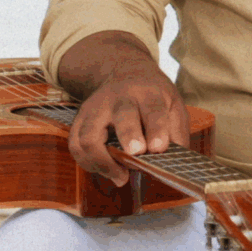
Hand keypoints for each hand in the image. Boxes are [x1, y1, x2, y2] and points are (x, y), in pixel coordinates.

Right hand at [58, 32, 191, 185]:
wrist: (124, 74)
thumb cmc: (152, 97)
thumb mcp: (173, 106)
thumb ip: (176, 134)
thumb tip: (173, 164)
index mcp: (147, 94)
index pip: (153, 110)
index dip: (156, 129)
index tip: (158, 148)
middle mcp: (119, 99)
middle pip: (121, 117)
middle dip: (128, 137)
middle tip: (136, 156)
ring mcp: (95, 109)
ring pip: (88, 136)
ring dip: (102, 161)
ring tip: (120, 176)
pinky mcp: (79, 120)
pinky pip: (75, 145)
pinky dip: (88, 163)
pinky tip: (105, 170)